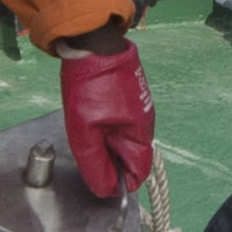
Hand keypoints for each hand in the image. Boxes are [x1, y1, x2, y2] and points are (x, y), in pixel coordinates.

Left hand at [57, 39, 156, 198]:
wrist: (92, 41)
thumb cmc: (90, 86)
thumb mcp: (84, 130)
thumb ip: (95, 162)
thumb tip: (105, 190)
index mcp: (140, 132)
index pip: (138, 173)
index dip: (119, 183)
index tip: (98, 180)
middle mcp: (146, 122)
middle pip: (131, 156)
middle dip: (110, 161)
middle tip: (86, 151)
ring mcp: (139, 106)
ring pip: (124, 139)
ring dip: (107, 143)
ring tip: (86, 130)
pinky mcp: (130, 96)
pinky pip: (121, 123)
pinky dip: (107, 128)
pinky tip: (90, 116)